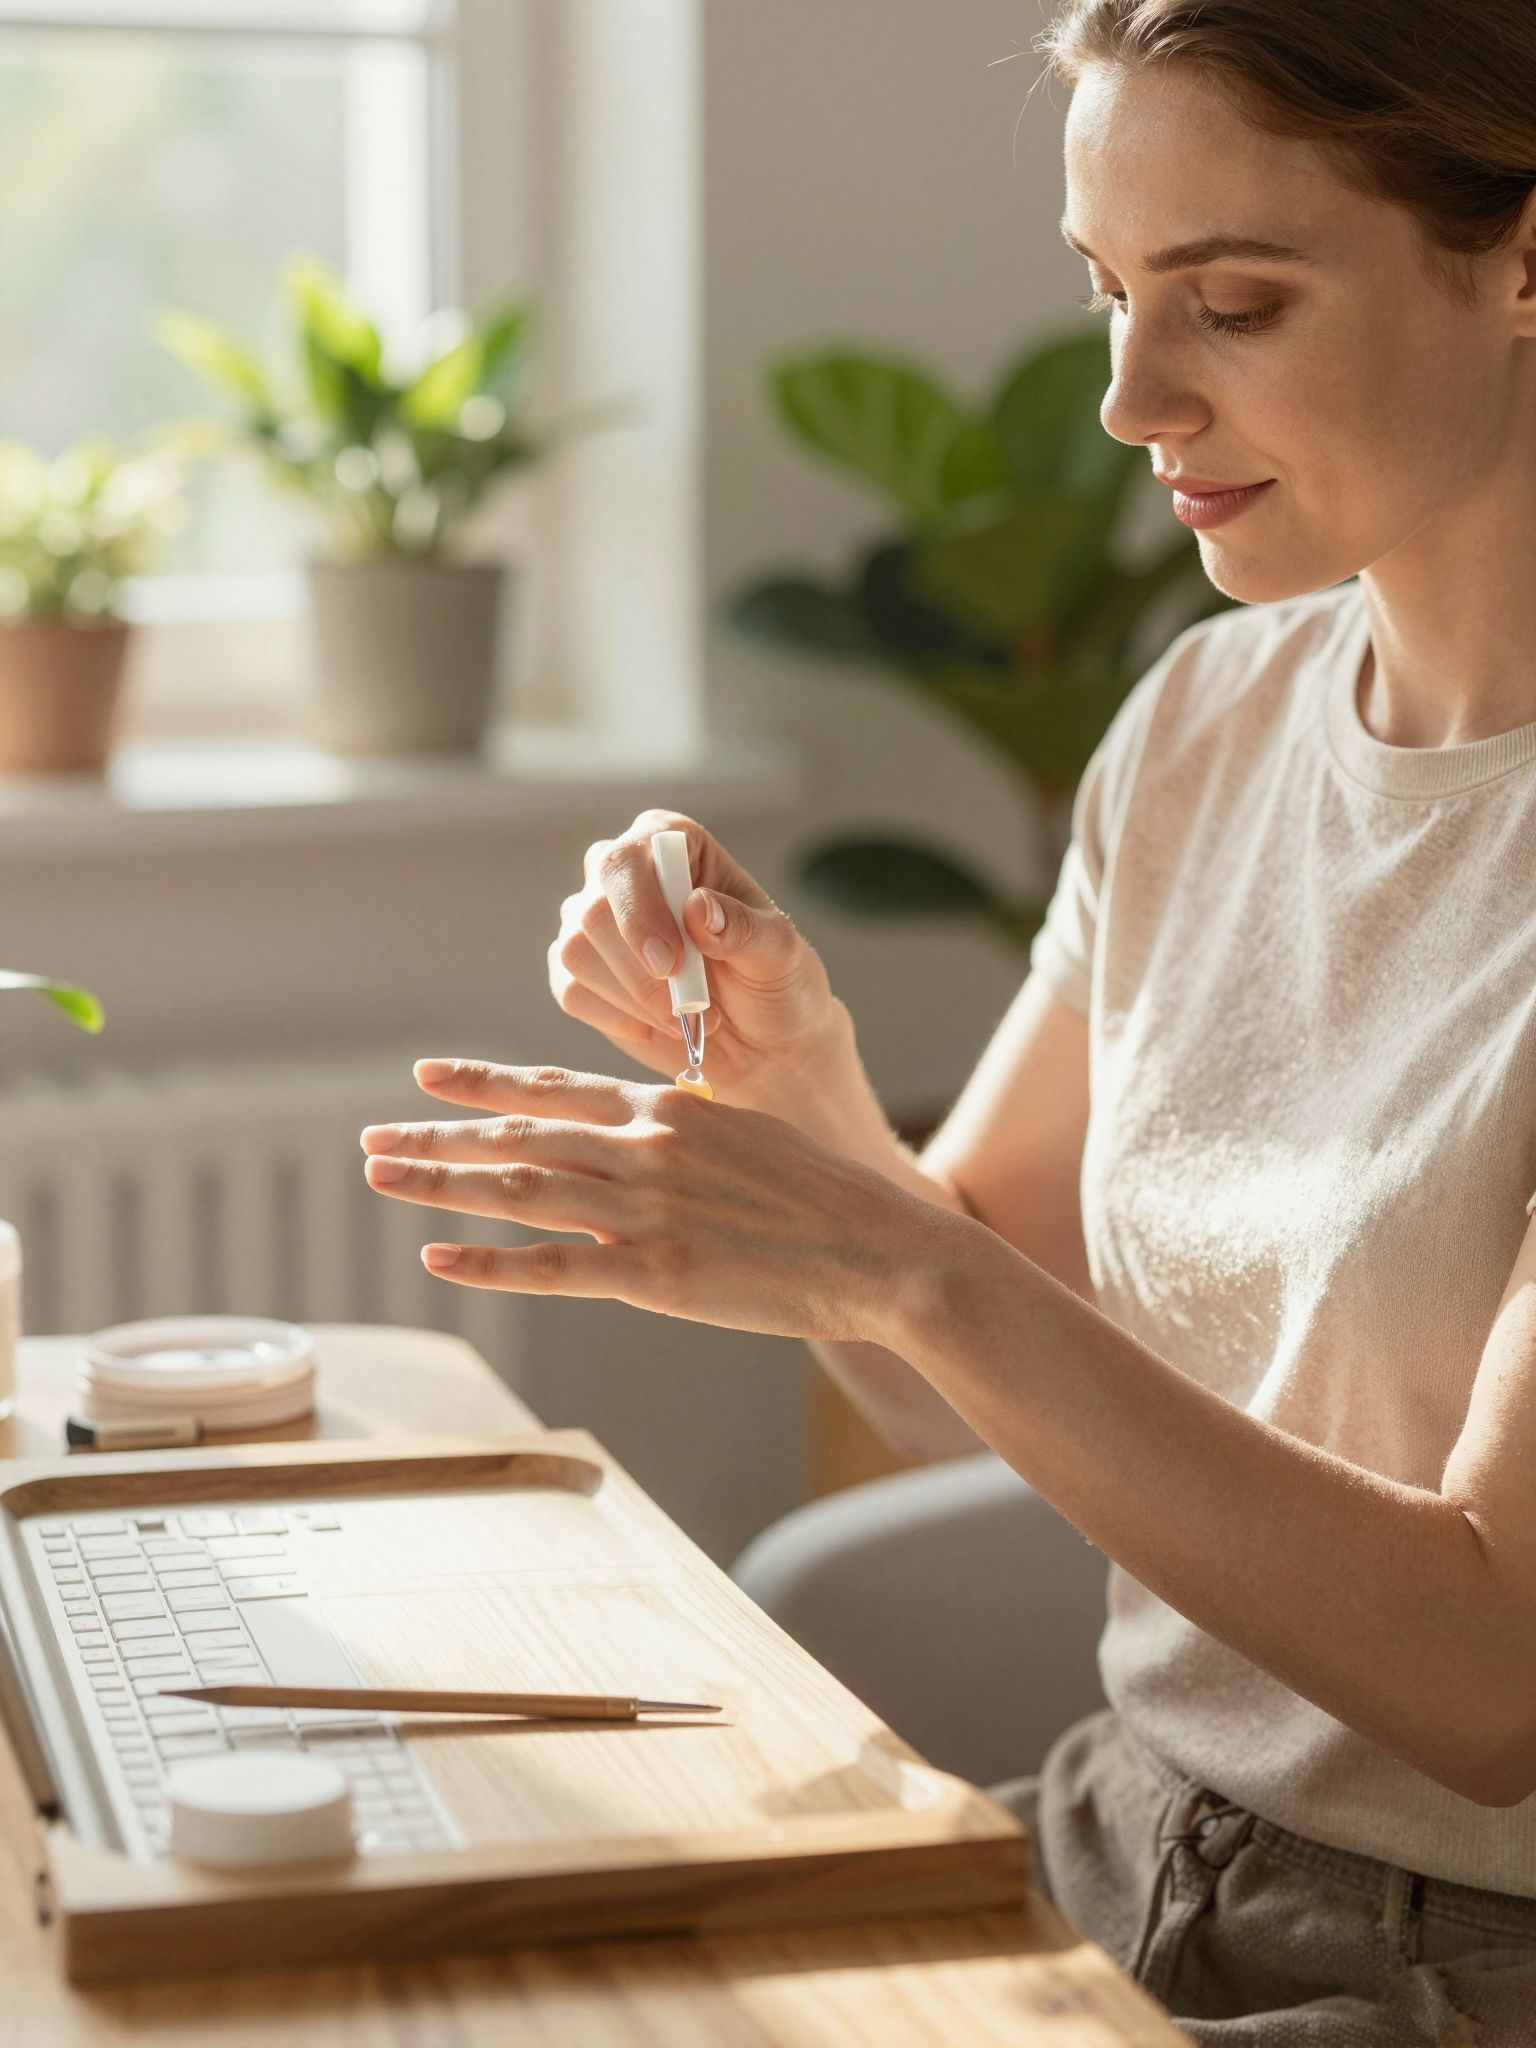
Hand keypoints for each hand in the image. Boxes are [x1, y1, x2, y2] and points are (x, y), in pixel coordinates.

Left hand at [360, 1057, 951, 1344]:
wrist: (880, 1245)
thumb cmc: (824, 1198)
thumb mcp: (747, 1140)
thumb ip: (685, 1139)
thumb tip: (645, 1143)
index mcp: (666, 1111)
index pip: (553, 1089)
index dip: (485, 1083)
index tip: (429, 1076)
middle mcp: (644, 1147)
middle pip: (518, 1137)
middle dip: (438, 1137)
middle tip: (373, 1139)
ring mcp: (644, 1208)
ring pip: (519, 1189)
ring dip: (442, 1182)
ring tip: (380, 1179)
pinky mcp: (654, 1271)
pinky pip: (553, 1266)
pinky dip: (490, 1262)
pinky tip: (437, 1257)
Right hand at [547, 809, 843, 1105]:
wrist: (761, 1042)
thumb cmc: (774, 982)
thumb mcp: (779, 953)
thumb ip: (743, 928)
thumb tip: (696, 908)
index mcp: (673, 844)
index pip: (628, 858)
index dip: (640, 909)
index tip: (670, 964)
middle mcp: (625, 874)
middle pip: (594, 910)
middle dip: (640, 973)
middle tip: (693, 1007)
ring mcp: (595, 921)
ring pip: (577, 952)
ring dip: (635, 1000)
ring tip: (687, 1018)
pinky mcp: (581, 970)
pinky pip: (573, 991)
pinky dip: (620, 1019)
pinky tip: (659, 1026)